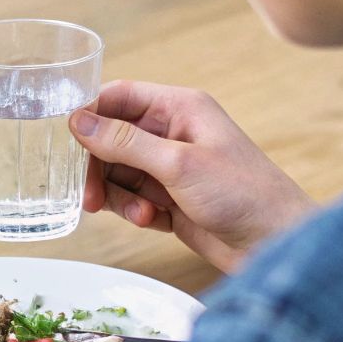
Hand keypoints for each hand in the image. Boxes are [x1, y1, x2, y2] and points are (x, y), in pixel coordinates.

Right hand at [68, 81, 316, 272]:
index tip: (65, 140)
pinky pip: (133, 198)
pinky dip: (134, 211)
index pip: (120, 97)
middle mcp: (174, 133)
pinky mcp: (172, 200)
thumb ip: (126, 143)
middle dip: (98, 166)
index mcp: (181, 109)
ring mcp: (172, 168)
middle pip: (112, 139)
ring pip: (119, 173)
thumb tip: (80, 122)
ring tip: (140, 214)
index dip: (90, 114)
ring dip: (118, 195)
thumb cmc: (244, 195)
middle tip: (89, 195)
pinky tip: (153, 221)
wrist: (277, 245)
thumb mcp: (179, 164)